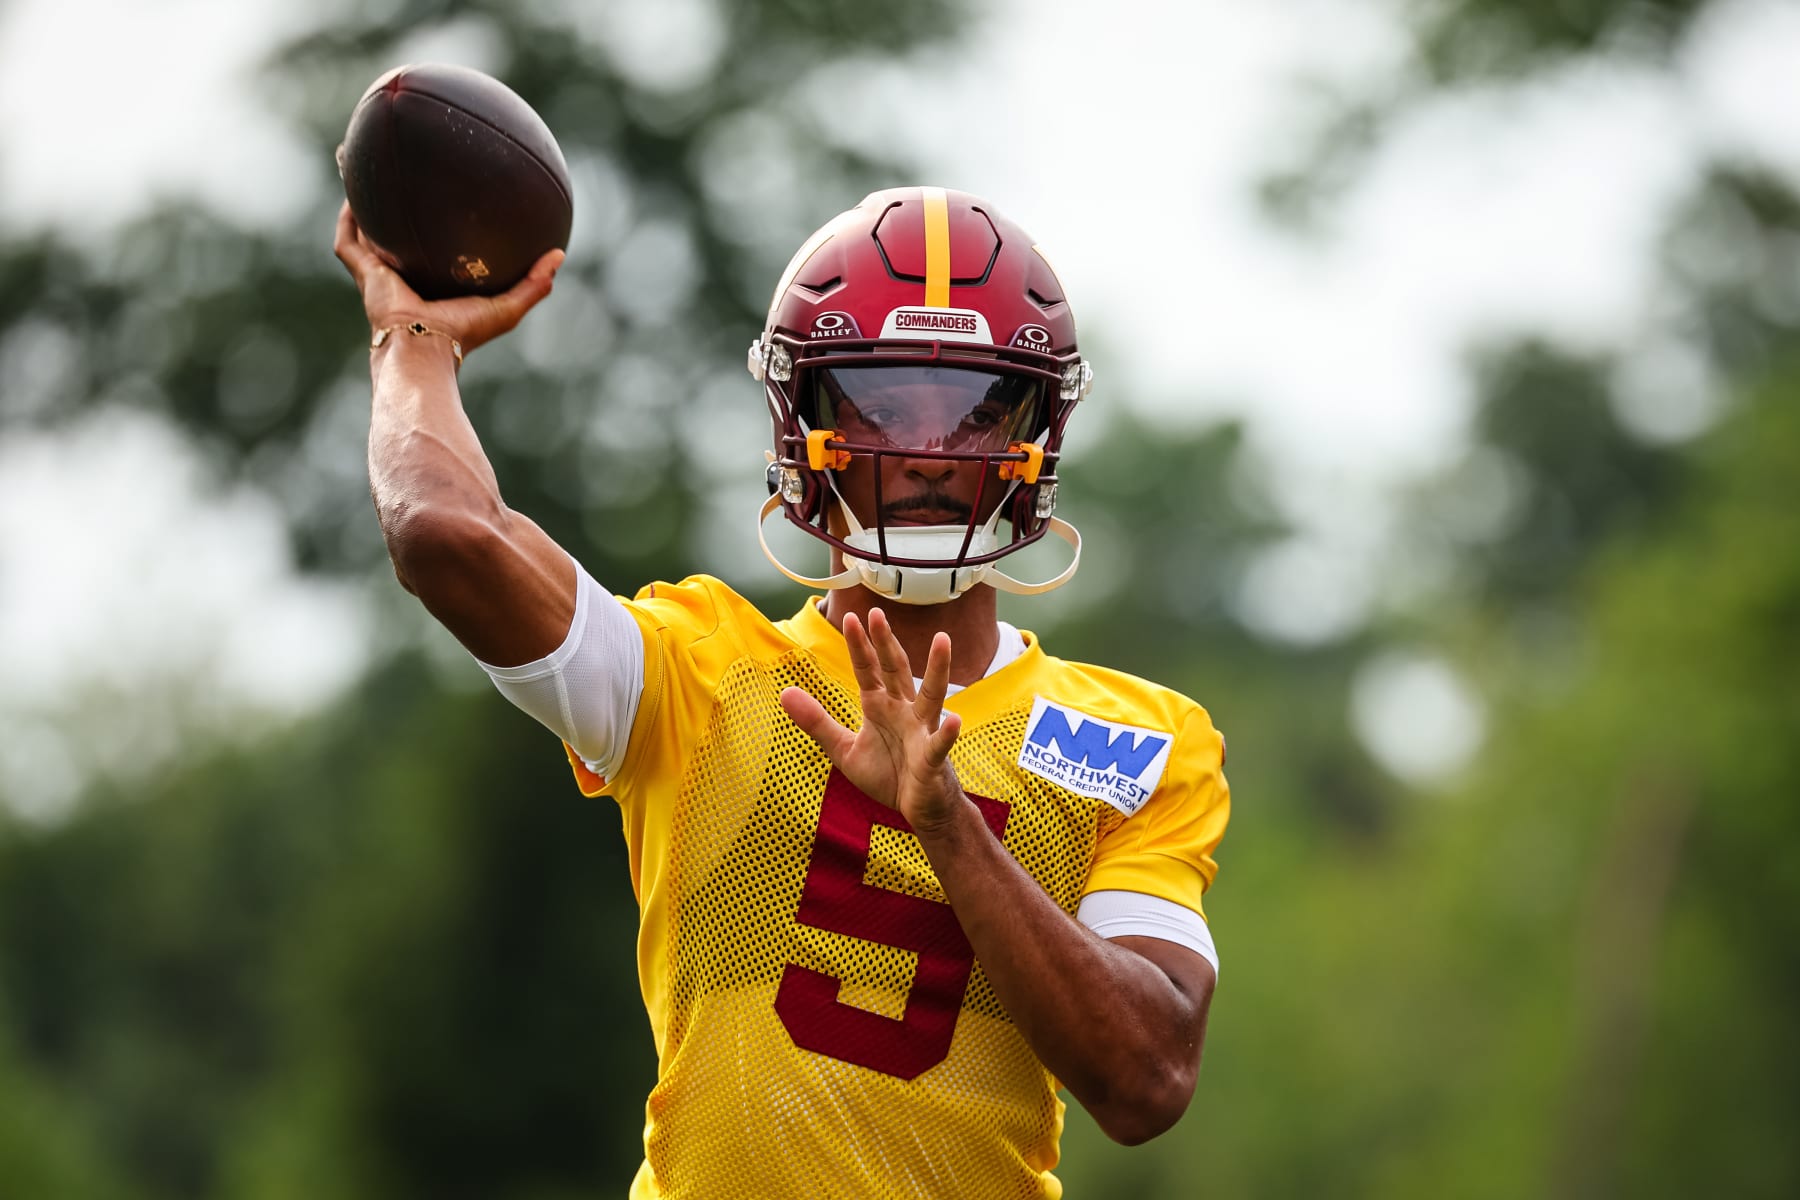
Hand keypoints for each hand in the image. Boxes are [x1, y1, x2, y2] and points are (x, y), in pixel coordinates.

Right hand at [332, 200, 563, 354]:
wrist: (425, 347)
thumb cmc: (465, 333)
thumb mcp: (508, 307)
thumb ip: (534, 283)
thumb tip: (560, 254)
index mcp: (433, 286)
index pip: (432, 254)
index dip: (437, 232)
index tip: (446, 205)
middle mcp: (403, 278)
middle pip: (395, 238)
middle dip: (395, 213)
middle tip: (401, 178)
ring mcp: (379, 276)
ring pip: (364, 234)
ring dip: (361, 206)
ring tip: (362, 170)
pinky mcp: (364, 273)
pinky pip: (349, 240)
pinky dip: (349, 218)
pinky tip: (353, 191)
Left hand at [780, 608, 967, 834]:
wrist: (918, 809)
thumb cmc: (887, 775)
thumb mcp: (843, 749)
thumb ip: (817, 722)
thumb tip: (784, 693)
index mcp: (880, 707)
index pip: (869, 670)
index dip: (860, 646)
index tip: (851, 617)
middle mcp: (904, 711)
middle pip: (896, 671)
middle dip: (887, 643)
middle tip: (878, 613)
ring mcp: (922, 731)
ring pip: (930, 696)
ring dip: (936, 668)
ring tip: (941, 640)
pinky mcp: (933, 758)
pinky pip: (939, 744)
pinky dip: (946, 733)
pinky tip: (954, 719)